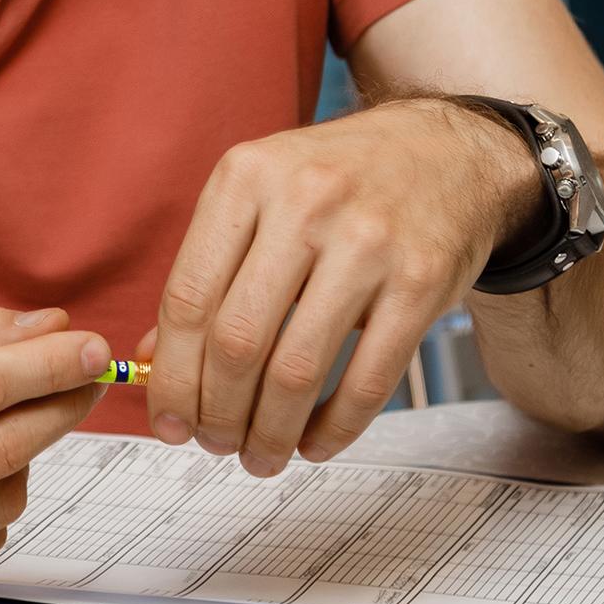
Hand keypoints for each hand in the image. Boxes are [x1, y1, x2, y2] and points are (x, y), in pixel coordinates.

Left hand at [137, 100, 543, 476]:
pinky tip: (315, 442)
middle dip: (216, 414)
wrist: (447, 148)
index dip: (172, 376)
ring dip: (270, 433)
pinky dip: (334, 429)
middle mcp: (304, 201)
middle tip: (216, 444)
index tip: (169, 421)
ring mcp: (368, 240)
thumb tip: (155, 358)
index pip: (189, 298)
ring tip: (261, 454)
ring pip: (296, 370)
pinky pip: (368, 379)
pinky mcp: (421, 280)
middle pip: (236, 341)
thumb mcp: (261, 194)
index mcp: (247, 177)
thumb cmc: (338, 179)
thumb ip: (210, 268)